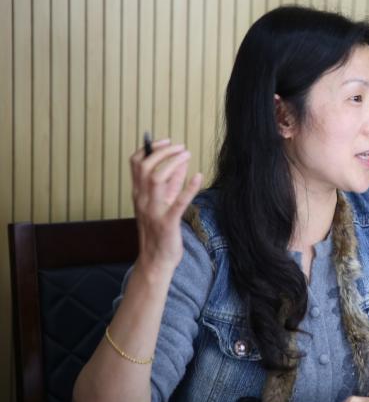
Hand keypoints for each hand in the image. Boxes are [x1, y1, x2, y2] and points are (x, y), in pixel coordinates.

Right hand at [130, 139, 202, 275]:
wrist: (156, 261)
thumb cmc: (160, 231)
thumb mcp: (164, 203)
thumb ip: (171, 183)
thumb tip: (181, 162)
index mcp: (138, 194)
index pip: (136, 164)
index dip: (150, 148)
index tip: (166, 141)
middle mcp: (142, 200)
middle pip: (145, 167)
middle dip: (163, 152)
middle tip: (180, 147)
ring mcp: (153, 211)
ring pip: (156, 179)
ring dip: (172, 162)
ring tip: (187, 154)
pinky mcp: (167, 223)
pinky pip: (177, 202)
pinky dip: (189, 187)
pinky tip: (199, 176)